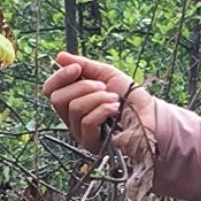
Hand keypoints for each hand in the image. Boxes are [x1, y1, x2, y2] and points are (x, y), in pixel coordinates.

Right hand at [42, 51, 156, 152]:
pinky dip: (103, 109)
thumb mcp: (106, 74)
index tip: (78, 68)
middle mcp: (71, 119)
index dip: (59, 76)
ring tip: (115, 99)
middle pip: (57, 99)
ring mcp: (80, 133)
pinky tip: (115, 109)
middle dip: (83, 87)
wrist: (150, 113)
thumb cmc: (129, 95)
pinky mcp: (91, 143)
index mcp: (72, 100)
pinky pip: (87, 121)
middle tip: (103, 86)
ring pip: (75, 108)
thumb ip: (83, 66)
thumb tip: (59, 57)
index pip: (50, 90)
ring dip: (98, 98)